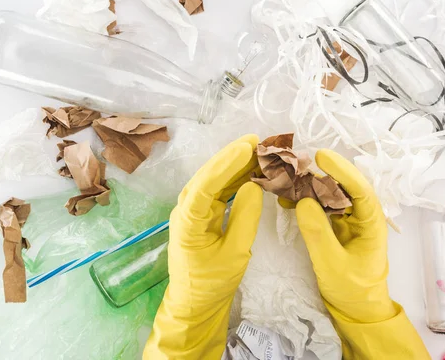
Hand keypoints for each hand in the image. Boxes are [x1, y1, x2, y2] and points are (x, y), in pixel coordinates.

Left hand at [144, 134, 263, 359]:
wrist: (195, 305)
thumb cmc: (212, 284)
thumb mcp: (235, 255)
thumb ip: (245, 219)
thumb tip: (253, 186)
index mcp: (188, 222)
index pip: (204, 186)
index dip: (225, 165)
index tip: (246, 148)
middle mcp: (186, 210)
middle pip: (207, 176)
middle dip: (231, 156)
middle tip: (256, 140)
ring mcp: (193, 212)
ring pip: (213, 180)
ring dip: (234, 165)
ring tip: (258, 150)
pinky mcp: (202, 215)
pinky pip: (218, 191)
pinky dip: (235, 179)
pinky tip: (251, 170)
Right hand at [295, 149, 396, 322]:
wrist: (356, 309)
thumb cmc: (352, 289)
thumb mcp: (332, 264)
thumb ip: (318, 234)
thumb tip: (303, 201)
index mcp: (371, 222)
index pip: (360, 188)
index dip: (342, 170)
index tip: (321, 156)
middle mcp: (362, 215)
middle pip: (343, 185)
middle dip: (320, 173)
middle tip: (295, 163)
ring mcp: (348, 219)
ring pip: (330, 193)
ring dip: (309, 185)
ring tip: (287, 178)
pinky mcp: (336, 225)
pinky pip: (321, 206)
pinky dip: (305, 200)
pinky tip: (287, 199)